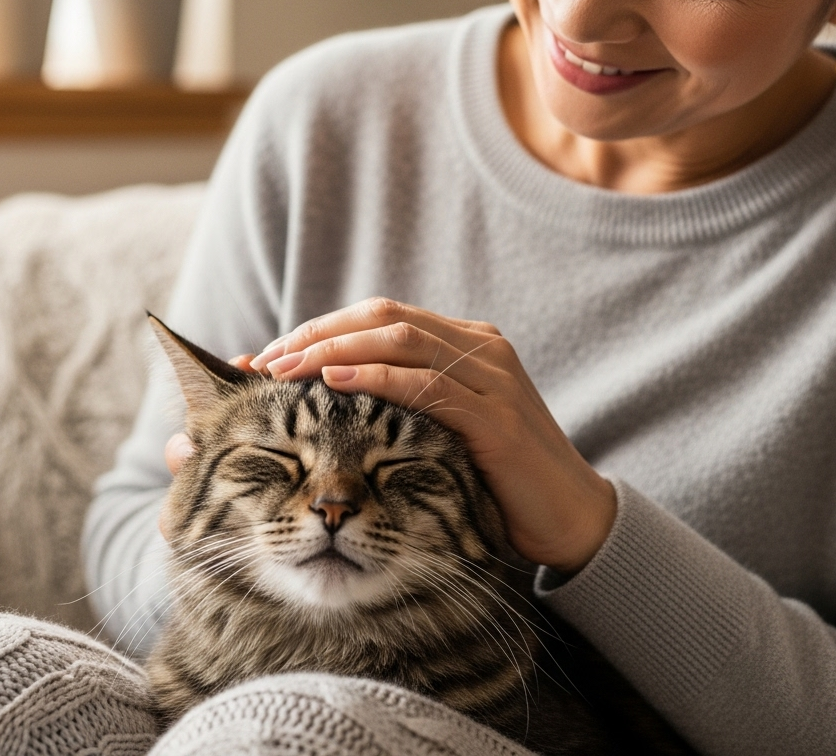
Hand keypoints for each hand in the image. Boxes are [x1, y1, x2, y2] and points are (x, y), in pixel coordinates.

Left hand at [249, 298, 616, 572]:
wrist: (571, 519)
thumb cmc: (498, 478)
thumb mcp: (444, 429)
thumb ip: (401, 404)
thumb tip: (322, 398)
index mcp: (465, 342)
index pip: (380, 317)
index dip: (321, 328)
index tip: (267, 354)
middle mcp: (479, 347)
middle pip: (383, 318)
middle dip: (317, 334)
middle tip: (264, 359)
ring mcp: (491, 377)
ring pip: (401, 341)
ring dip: (334, 351)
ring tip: (285, 370)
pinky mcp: (497, 418)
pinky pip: (428, 385)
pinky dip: (377, 378)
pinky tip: (336, 383)